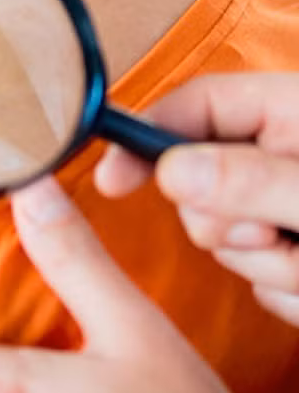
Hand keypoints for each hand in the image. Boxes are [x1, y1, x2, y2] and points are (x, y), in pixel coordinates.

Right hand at [96, 72, 298, 326]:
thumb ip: (250, 179)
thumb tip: (171, 173)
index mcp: (289, 112)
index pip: (194, 105)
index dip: (144, 135)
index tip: (111, 181)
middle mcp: (278, 156)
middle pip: (198, 179)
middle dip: (221, 222)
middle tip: (267, 237)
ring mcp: (280, 205)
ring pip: (225, 235)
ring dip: (263, 263)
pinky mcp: (290, 247)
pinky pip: (257, 273)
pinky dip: (283, 288)